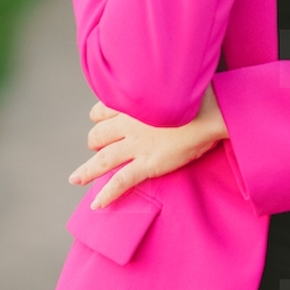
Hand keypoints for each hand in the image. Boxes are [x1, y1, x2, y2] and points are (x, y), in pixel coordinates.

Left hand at [69, 84, 227, 208]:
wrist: (213, 111)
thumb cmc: (199, 95)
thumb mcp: (171, 84)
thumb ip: (158, 89)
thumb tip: (161, 87)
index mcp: (133, 103)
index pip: (102, 110)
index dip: (99, 118)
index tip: (102, 121)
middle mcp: (129, 124)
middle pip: (98, 135)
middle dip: (94, 142)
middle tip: (97, 147)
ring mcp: (137, 146)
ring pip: (102, 159)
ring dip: (87, 170)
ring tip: (76, 178)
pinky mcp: (148, 164)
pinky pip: (121, 181)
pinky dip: (107, 194)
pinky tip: (96, 205)